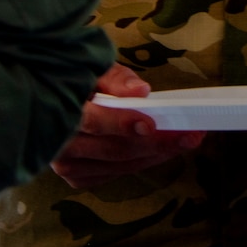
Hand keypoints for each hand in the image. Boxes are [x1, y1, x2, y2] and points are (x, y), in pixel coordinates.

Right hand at [50, 65, 204, 189]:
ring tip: (188, 140)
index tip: (150, 124)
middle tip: (190, 134)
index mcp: (58, 111)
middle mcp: (58, 145)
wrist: (56, 101)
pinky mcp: (78, 177)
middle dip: (156, 143)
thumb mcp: (97, 68)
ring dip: (157, 154)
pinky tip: (164, 150)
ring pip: (120, 165)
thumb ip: (117, 80)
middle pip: (113, 149)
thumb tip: (141, 91)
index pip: (92, 122)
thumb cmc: (81, 81)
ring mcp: (66, 166)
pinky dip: (144, 161)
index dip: (122, 124)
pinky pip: (117, 173)